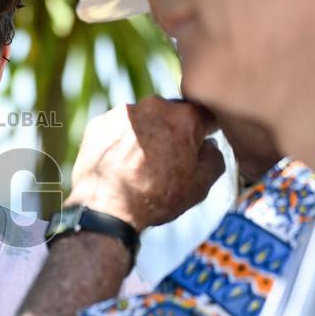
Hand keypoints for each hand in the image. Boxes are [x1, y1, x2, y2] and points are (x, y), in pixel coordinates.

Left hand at [67, 97, 224, 231]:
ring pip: (143, 119)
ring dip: (146, 134)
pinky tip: (119, 162)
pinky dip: (121, 139)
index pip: (205, 115)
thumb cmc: (155, 198)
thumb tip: (208, 145)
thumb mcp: (200, 185)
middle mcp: (153, 106)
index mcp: (184, 117)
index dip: (206, 130)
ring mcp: (123, 112)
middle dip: (173, 131)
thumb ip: (214, 157)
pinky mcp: (99, 122)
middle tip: (167, 159)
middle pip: (172, 114)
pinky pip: (118, 127)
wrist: (106, 209)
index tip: (201, 143)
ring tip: (139, 164)